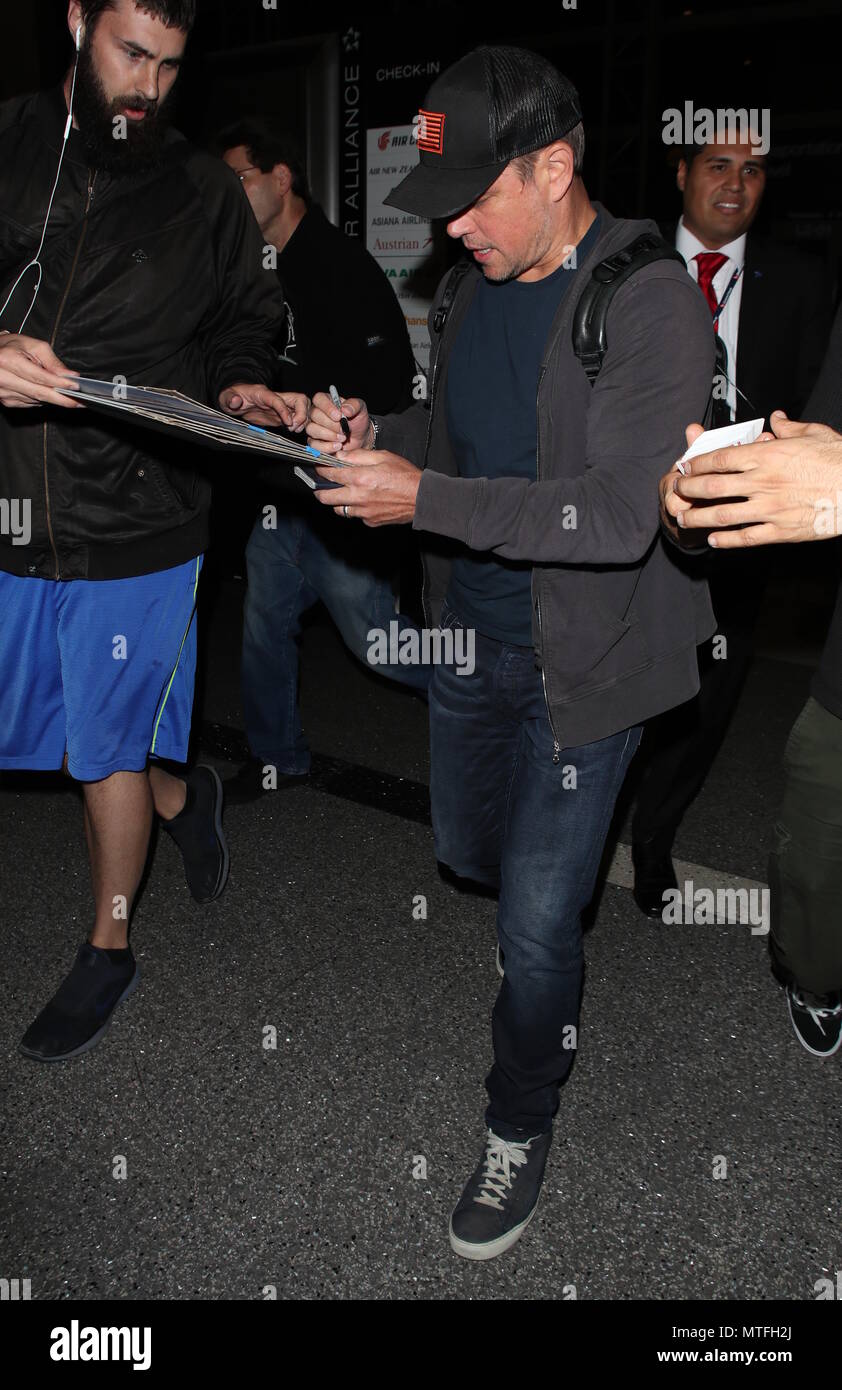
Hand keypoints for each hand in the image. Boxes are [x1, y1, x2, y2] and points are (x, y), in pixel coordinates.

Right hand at [0, 332, 80, 408]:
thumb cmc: (12, 346)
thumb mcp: (34, 346)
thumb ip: (52, 362)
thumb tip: (69, 376)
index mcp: (8, 360)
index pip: (39, 377)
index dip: (59, 383)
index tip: (75, 387)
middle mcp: (3, 378)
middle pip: (39, 393)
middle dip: (62, 399)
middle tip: (79, 401)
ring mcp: (3, 392)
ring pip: (36, 400)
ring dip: (53, 399)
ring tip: (67, 395)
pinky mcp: (6, 400)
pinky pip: (31, 403)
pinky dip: (42, 399)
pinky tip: (47, 393)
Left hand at [219, 383, 308, 430]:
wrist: (236, 399)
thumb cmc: (233, 396)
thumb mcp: (227, 397)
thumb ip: (231, 398)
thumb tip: (235, 401)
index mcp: (263, 393)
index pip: (278, 400)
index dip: (285, 410)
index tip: (289, 423)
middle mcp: (276, 398)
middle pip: (299, 399)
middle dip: (302, 414)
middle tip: (293, 427)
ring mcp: (281, 406)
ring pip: (303, 407)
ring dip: (303, 420)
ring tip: (294, 430)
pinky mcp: (282, 415)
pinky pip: (298, 417)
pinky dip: (301, 424)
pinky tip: (293, 430)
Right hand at [307, 392, 371, 453]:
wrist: (361, 438)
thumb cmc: (358, 421)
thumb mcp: (361, 409)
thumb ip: (354, 405)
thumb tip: (345, 409)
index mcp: (326, 401)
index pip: (318, 399)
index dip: (327, 407)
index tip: (339, 416)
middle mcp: (317, 412)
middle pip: (314, 415)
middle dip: (331, 424)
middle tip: (343, 429)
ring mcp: (314, 427)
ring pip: (312, 429)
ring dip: (328, 435)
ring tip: (343, 438)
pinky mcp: (315, 442)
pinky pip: (314, 444)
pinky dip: (327, 446)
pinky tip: (338, 446)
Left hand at [312, 448, 420, 525]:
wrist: (422, 499)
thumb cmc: (405, 475)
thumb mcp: (383, 457)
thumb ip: (358, 456)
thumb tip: (340, 456)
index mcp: (360, 478)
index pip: (330, 474)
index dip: (320, 470)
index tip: (318, 467)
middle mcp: (358, 497)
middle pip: (325, 497)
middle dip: (319, 490)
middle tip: (320, 486)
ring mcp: (363, 512)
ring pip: (339, 509)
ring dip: (337, 501)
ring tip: (344, 493)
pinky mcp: (370, 521)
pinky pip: (355, 515)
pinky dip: (355, 509)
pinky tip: (363, 501)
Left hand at [668, 411, 841, 546]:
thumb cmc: (839, 461)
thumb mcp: (815, 434)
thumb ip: (790, 428)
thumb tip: (778, 420)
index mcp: (768, 455)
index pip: (720, 458)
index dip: (697, 463)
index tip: (686, 466)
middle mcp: (762, 482)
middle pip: (712, 486)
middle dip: (688, 489)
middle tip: (677, 490)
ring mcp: (769, 508)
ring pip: (722, 514)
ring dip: (698, 517)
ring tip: (684, 518)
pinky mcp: (779, 530)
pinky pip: (745, 537)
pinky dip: (725, 540)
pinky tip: (714, 540)